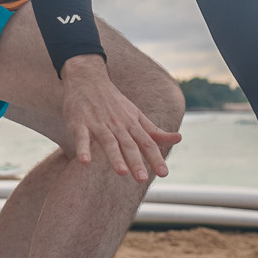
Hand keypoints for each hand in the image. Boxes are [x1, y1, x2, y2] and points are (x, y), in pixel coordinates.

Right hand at [59, 55, 179, 179]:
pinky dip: (83, 148)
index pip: (147, 142)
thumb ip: (154, 131)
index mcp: (131, 124)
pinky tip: (85, 161)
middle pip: (129, 144)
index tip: (164, 173)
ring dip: (115, 156)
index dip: (155, 158)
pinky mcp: (79, 123)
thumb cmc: (114, 102)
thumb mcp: (136, 115)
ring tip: (122, 172)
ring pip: (108, 141)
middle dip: (136, 162)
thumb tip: (178, 139)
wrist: (88, 79)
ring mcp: (98, 123)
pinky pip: (82, 137)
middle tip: (142, 179)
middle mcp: (117, 124)